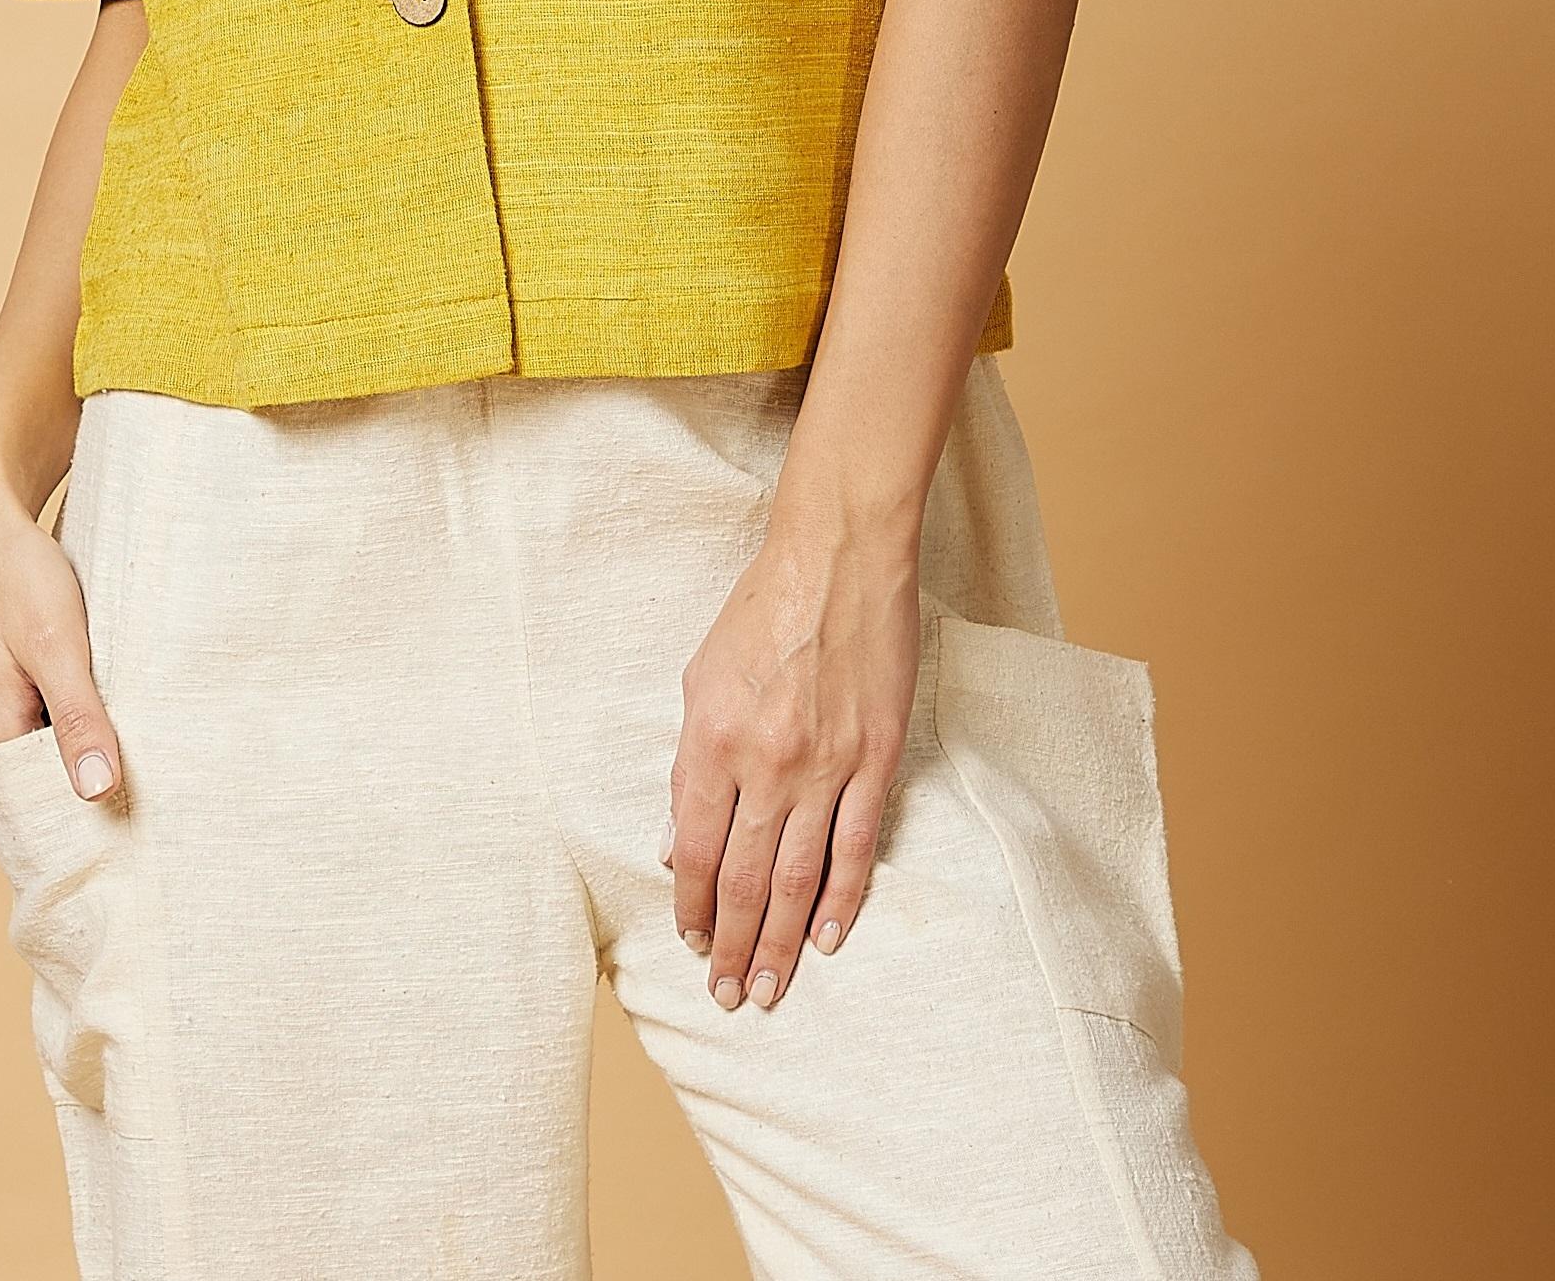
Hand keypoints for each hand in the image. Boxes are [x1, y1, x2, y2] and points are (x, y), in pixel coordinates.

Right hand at [0, 460, 124, 799]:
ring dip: (91, 749)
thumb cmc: (14, 572)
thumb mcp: (56, 644)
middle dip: (98, 788)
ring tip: (152, 758)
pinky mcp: (3, 684)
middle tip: (165, 796)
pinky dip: (78, 721)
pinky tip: (117, 712)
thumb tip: (98, 793)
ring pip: (49, 750)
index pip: (48, 807)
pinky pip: (45, 721)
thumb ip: (78, 718)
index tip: (150, 826)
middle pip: (48, 784)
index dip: (96, 819)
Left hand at [662, 520, 920, 1008]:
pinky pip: (856, 846)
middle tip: (728, 995)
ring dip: (781, 941)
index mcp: (712, 740)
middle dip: (732, 944)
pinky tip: (827, 939)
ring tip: (770, 989)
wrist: (837, 560)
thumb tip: (679, 844)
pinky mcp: (874, 759)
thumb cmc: (761, 611)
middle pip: (745, 878)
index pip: (696, 849)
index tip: (692, 942)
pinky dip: (841, 899)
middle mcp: (765, 764)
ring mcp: (824, 766)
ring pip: (798, 878)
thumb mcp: (699, 678)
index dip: (693, 905)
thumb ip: (688, 765)